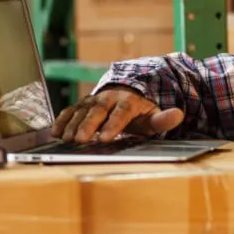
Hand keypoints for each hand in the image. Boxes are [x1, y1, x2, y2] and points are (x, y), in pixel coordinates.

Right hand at [51, 87, 184, 142]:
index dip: (113, 124)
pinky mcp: (81, 104)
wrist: (126, 94)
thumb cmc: (140, 112)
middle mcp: (109, 98)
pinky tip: (55, 133)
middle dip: (88, 125)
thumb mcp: (153, 116)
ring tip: (66, 139)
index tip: (105, 138)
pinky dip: (62, 120)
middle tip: (81, 139)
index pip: (121, 112)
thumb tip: (178, 115)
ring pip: (81, 110)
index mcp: (128, 101)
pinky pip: (70, 110)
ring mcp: (93, 100)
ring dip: (72, 124)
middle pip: (97, 110)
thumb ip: (164, 119)